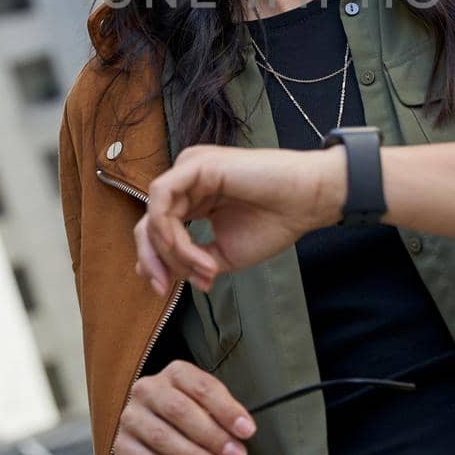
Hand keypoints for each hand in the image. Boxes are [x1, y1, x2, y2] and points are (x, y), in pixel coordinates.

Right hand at [115, 360, 256, 454]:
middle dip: (212, 435)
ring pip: (163, 436)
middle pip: (180, 410)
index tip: (246, 430)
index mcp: (174, 373)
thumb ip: (219, 414)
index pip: (202, 387)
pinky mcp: (121, 445)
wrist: (144, 434)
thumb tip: (242, 431)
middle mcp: (148, 389)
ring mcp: (132, 416)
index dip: (226, 409)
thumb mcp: (202, 406)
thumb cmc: (181, 417)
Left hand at [135, 144, 345, 293]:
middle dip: (153, 259)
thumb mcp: (222, 252)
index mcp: (194, 196)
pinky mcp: (195, 163)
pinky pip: (163, 201)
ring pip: (154, 215)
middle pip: (148, 222)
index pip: (157, 228)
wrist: (306, 203)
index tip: (165, 290)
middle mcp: (188, 180)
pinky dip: (174, 234)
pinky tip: (199, 254)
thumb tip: (161, 276)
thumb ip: (190, 261)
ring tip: (205, 269)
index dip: (154, 261)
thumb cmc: (274, 223)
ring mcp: (190, 168)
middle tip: (164, 288)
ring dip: (172, 251)